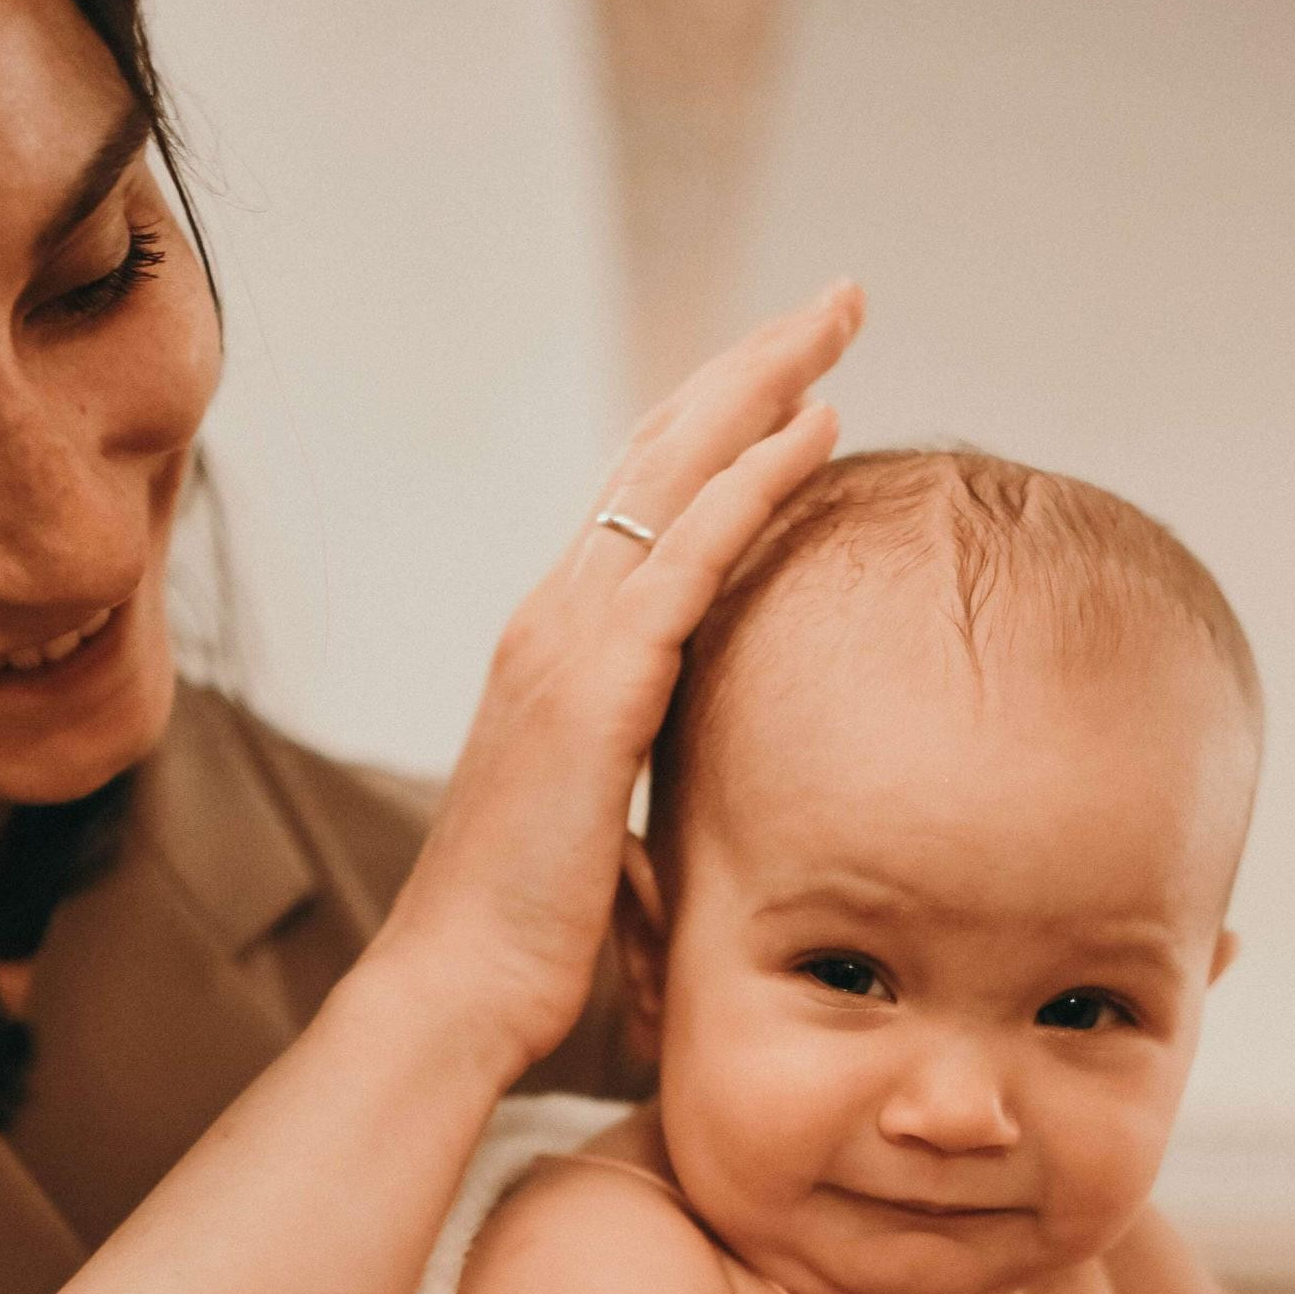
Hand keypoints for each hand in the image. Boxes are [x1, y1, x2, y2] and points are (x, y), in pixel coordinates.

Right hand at [380, 282, 863, 1074]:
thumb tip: (725, 799)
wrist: (454, 993)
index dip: (719, 421)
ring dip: (764, 385)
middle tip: (836, 300)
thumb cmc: (531, 943)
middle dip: (752, 364)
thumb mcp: (605, 832)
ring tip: (839, 321)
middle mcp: (552, 617)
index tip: (798, 372)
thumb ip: (654, 780)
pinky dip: (755, 479)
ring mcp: (565, 642)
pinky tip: (818, 426)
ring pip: (673, 470)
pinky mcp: (595, 686)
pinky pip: (690, 553)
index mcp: (556, 647)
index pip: (642, 498)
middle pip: (658, 447)